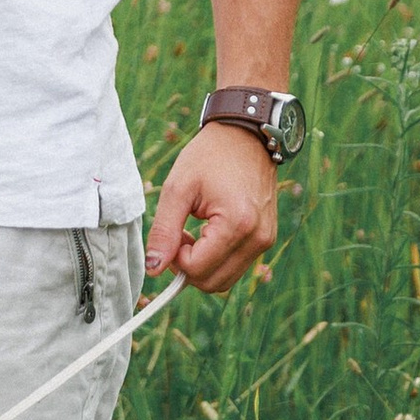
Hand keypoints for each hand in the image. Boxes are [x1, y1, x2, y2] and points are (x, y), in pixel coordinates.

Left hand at [146, 123, 279, 295]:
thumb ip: (163, 231)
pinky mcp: (266, 238)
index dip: (176, 260)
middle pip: (213, 284)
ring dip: (202, 265)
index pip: (197, 270)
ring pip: (225, 280)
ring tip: (194, 231)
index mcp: (237, 225)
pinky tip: (208, 232)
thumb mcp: (178, 188)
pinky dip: (217, 259)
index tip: (174, 233)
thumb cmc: (211, 156)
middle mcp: (258, 238)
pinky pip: (236, 266)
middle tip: (180, 236)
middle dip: (188, 267)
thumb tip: (153, 268)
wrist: (247, 136)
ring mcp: (265, 240)